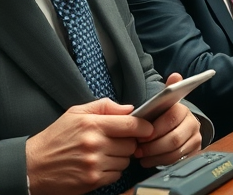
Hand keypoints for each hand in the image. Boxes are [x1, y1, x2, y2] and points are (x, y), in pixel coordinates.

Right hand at [26, 99, 152, 194]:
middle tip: (114, 143)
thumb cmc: (54, 139)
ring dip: (119, 158)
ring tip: (102, 155)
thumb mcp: (75, 113)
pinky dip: (111, 171)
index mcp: (92, 124)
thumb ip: (104, 106)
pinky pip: (117, 174)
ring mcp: (94, 163)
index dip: (144, 127)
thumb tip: (129, 109)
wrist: (31, 166)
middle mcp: (95, 143)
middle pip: (131, 144)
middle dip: (127, 143)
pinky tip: (98, 166)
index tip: (146, 129)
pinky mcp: (92, 179)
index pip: (132, 124)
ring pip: (126, 160)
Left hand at [135, 73, 202, 167]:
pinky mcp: (193, 153)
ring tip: (141, 155)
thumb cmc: (161, 118)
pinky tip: (149, 160)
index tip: (141, 136)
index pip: (172, 118)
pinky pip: (176, 161)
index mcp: (183, 110)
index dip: (155, 129)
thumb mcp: (161, 104)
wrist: (173, 131)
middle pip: (174, 139)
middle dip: (152, 146)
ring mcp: (195, 139)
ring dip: (154, 155)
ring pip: (174, 152)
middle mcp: (193, 124)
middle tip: (138, 149)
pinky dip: (159, 162)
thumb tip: (175, 76)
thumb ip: (166, 90)